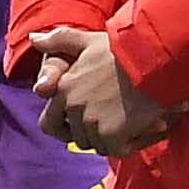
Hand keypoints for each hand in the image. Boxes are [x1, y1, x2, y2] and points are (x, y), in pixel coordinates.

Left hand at [23, 24, 177, 154]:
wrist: (155, 59)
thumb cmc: (125, 49)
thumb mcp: (88, 40)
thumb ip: (59, 41)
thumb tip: (34, 39)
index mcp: (64, 88)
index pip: (49, 123)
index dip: (64, 127)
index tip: (80, 125)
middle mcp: (73, 107)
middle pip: (76, 136)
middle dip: (91, 133)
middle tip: (112, 121)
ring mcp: (91, 122)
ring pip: (96, 144)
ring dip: (109, 139)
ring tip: (127, 123)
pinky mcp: (111, 134)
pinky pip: (115, 150)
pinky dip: (126, 144)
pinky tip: (137, 130)